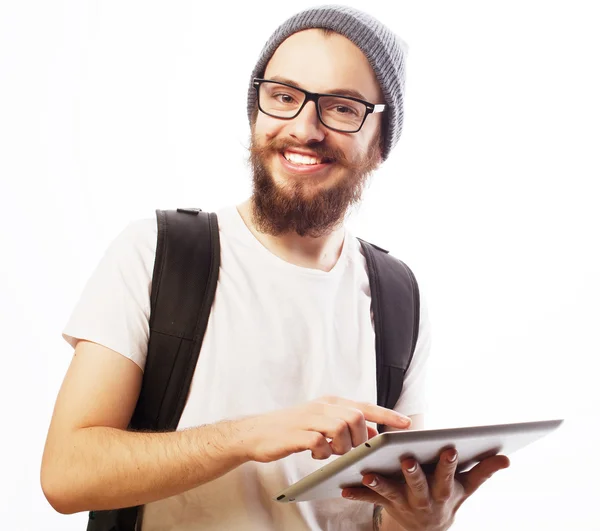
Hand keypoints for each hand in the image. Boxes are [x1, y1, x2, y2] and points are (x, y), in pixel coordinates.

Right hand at [235, 395, 410, 462]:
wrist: (257, 432)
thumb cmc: (292, 429)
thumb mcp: (321, 422)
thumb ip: (345, 424)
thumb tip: (371, 430)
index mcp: (330, 403)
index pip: (365, 405)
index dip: (387, 414)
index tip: (406, 424)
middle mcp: (322, 407)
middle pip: (355, 418)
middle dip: (358, 439)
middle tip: (347, 450)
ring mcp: (308, 419)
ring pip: (341, 428)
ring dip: (341, 446)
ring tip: (330, 452)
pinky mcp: (296, 434)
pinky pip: (320, 443)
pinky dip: (323, 452)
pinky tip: (314, 454)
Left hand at [341, 449, 509, 530]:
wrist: (427, 528)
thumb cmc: (447, 496)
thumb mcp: (466, 487)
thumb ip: (483, 471)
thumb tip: (506, 458)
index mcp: (443, 490)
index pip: (447, 475)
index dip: (449, 464)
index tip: (449, 448)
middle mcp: (423, 499)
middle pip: (418, 485)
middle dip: (413, 473)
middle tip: (406, 458)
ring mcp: (403, 503)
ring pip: (390, 493)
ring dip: (379, 484)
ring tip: (368, 473)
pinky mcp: (385, 505)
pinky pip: (369, 501)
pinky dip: (357, 494)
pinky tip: (343, 489)